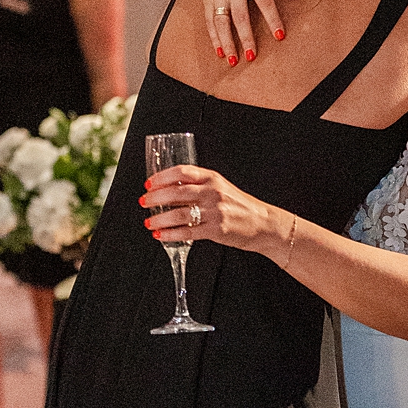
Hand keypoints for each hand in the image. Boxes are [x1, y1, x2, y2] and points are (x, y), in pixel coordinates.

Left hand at [140, 165, 289, 260]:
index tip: (149, 183)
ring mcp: (215, 211)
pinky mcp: (216, 230)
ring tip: (149, 222)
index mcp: (212, 178)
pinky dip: (170, 234)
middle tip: (144, 202)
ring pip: (179, 214)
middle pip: (176, 192)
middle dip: (155, 198)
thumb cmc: (239, 206)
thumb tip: (169, 190)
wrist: (263, 224)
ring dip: (159, 219)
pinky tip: (161, 235)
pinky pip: (187, 232)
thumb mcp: (221, 188)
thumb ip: (199, 186)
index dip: (161, 177)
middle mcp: (213, 192)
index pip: (182, 172)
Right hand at [195, 0, 298, 65]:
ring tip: (232, 60)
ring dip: (227, 42)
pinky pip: (210, 21)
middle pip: (240, 16)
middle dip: (246, 37)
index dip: (273, 19)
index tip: (280, 36)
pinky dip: (214, 37)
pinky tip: (219, 51)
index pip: (265, 2)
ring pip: (222, 22)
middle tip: (251, 56)